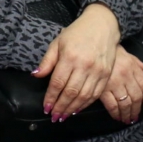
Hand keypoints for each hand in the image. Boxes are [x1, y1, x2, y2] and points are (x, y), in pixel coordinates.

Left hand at [35, 3, 120, 120]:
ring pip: (84, 96)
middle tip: (53, 116)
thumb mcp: (58, 42)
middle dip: (60, 107)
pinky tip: (77, 109)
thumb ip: (47, 61)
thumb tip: (36, 75)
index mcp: (70, 57)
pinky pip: (96, 94)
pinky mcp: (106, 74)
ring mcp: (97, 71)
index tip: (45, 107)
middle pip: (71, 92)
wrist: (103, 25)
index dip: (51, 98)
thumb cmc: (77, 32)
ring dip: (72, 108)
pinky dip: (86, 104)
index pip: (58, 83)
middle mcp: (84, 65)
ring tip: (63, 116)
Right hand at [99, 46, 142, 123]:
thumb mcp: (128, 55)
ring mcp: (114, 83)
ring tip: (127, 119)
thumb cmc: (111, 53)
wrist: (93, 49)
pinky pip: (112, 105)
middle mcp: (126, 76)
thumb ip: (139, 64)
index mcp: (133, 68)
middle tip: (135, 117)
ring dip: (127, 114)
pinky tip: (116, 116)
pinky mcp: (102, 89)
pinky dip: (115, 113)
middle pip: (136, 97)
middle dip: (137, 110)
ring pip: (125, 103)